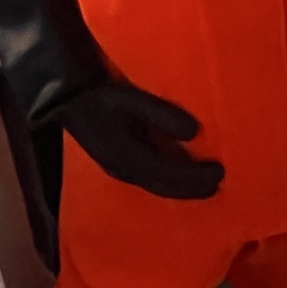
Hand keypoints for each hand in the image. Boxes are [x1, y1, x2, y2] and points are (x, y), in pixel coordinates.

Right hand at [59, 79, 223, 199]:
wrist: (66, 101)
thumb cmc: (102, 98)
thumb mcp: (133, 102)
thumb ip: (163, 115)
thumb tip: (195, 131)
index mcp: (130, 158)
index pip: (171, 175)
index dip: (197, 178)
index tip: (220, 172)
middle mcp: (126, 171)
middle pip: (166, 188)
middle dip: (193, 189)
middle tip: (218, 184)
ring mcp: (120, 171)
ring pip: (157, 187)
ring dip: (181, 189)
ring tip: (204, 185)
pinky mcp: (117, 165)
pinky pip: (149, 180)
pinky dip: (169, 182)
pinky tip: (177, 176)